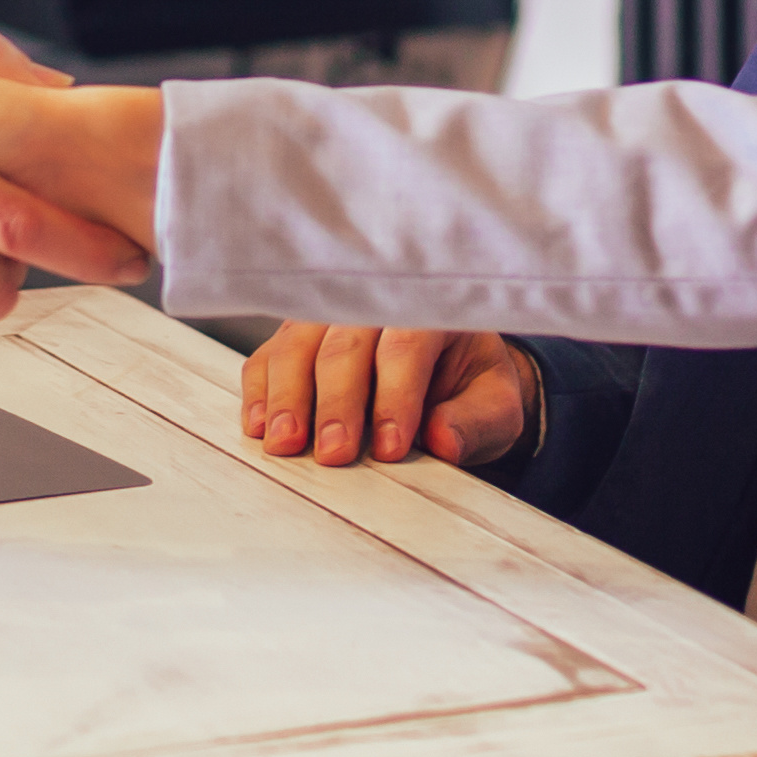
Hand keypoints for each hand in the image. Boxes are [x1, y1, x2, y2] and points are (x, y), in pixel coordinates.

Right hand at [240, 325, 534, 468]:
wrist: (449, 373)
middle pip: (345, 345)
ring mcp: (329, 316)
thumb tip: (443, 438)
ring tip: (286, 442)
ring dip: (288, 395)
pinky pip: (268, 356)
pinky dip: (260, 390)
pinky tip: (260, 424)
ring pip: (297, 345)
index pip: (406, 346)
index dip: (395, 397)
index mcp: (433, 311)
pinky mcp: (296, 338)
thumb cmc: (469, 386)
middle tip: (334, 453)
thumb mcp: (496, 407)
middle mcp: (374, 303)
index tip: (388, 447)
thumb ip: (476, 421)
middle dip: (337, 403)